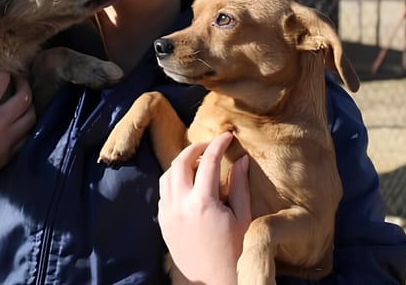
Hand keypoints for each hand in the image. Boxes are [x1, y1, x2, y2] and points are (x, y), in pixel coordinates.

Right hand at [0, 71, 35, 212]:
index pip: (1, 81)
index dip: (3, 73)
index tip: (1, 72)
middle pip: (24, 97)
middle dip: (23, 84)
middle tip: (17, 81)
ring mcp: (6, 140)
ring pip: (30, 117)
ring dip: (28, 105)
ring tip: (22, 101)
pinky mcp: (8, 156)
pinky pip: (26, 136)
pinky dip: (25, 126)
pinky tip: (19, 123)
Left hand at [157, 132, 251, 284]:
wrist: (213, 279)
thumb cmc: (235, 250)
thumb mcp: (243, 217)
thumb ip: (239, 185)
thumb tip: (241, 159)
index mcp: (203, 203)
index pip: (209, 161)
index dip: (218, 144)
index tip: (227, 135)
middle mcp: (180, 205)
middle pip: (180, 162)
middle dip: (195, 148)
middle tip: (209, 145)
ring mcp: (168, 213)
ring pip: (167, 175)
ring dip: (181, 163)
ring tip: (198, 163)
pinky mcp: (162, 222)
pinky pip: (163, 192)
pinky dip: (174, 181)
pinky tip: (189, 184)